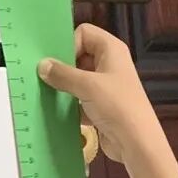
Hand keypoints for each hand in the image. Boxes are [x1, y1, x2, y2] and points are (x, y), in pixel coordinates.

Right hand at [38, 23, 160, 164]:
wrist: (136, 143)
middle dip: (64, 67)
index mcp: (111, 49)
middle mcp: (110, 64)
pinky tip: (58, 112)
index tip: (59, 63)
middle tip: (46, 78)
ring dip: (65, 87)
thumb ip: (62, 74)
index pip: (84, 33)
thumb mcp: (87, 86)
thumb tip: (41, 65)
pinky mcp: (102, 108)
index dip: (70, 44)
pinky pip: (81, 100)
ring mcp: (106, 87)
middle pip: (80, 56)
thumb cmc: (116, 106)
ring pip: (79, 80)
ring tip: (48, 94)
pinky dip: (72, 105)